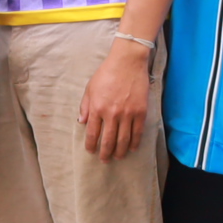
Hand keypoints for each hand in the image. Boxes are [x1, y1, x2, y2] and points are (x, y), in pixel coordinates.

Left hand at [78, 39, 154, 161]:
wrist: (127, 63)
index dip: (91, 145)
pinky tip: (132, 149)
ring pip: (124, 139)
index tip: (91, 151)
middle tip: (104, 160)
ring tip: (118, 157)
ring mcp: (128, 114)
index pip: (93, 133)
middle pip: (108, 140)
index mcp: (97, 108)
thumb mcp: (90, 88)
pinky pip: (138, 132)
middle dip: (105, 153)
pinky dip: (135, 142)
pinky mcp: (141, 112)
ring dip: (120, 151)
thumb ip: (85, 106)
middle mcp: (112, 114)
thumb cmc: (106, 73)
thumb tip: (82, 122)